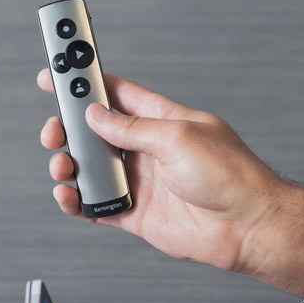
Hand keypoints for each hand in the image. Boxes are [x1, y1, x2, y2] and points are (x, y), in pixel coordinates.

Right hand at [37, 69, 303, 299]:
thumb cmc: (231, 176)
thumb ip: (132, 128)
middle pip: (95, 133)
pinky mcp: (137, 214)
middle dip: (68, 129)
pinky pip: (97, 206)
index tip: (56, 76)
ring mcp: (142, 182)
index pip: (117, 94)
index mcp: (162, 120)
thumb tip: (95, 115)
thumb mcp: (178, 137)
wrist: (249, 226)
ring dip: (69, 166)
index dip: (86, 84)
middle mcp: (149, 149)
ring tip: (63, 168)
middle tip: (54, 132)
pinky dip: (77, 202)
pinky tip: (69, 197)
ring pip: (90, 170)